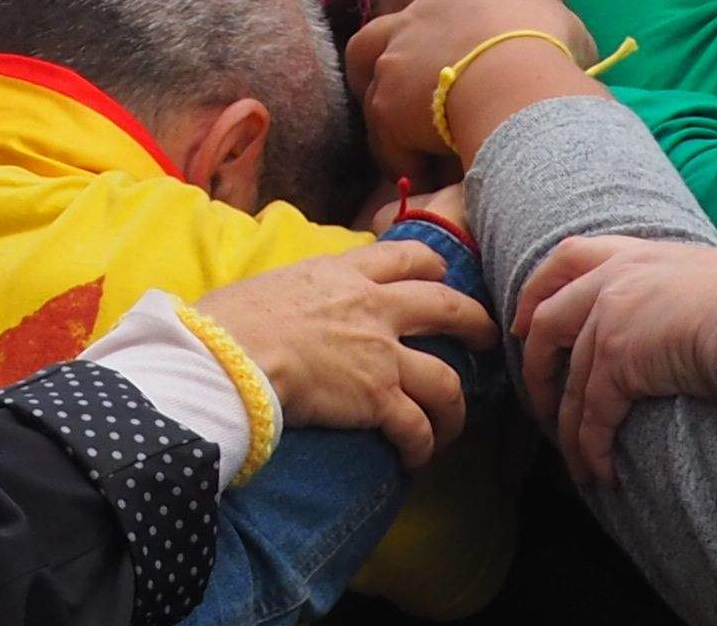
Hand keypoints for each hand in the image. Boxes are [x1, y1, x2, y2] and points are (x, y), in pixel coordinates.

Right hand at [189, 238, 491, 470]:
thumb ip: (300, 291)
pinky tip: (414, 459)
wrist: (231, 355)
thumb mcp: (272, 283)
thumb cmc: (232, 319)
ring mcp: (381, 354)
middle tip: (485, 339)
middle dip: (475, 324)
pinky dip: (421, 447)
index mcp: (343, 272)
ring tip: (450, 425)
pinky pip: (418, 429)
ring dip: (455, 409)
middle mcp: (373, 307)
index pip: (404, 256)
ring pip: (447, 381)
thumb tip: (291, 305)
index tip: (439, 279)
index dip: (430, 267)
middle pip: (448, 307)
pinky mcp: (379, 399)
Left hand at [340, 0, 590, 174]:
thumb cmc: (547, 52)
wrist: (517, 85)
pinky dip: (405, 158)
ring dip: (387, 115)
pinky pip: (388, 139)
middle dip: (371, 56)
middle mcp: (417, 21)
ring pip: (371, 86)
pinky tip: (428, 177)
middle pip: (374, 32)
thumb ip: (554, 38)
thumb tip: (564, 55)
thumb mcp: (565, 33)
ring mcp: (396, 62)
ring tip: (406, 142)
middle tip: (376, 78)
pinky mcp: (387, 106)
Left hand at [516, 237, 716, 489]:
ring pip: (569, 384)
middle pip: (548, 323)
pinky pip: (592, 416)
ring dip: (565, 427)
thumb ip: (681, 286)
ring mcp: (608, 322)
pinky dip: (590, 448)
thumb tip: (695, 307)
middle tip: (537, 398)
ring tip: (573, 459)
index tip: (525, 318)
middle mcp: (610, 283)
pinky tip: (600, 472)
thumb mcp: (709, 273)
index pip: (567, 258)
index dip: (538, 288)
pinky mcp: (617, 365)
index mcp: (632, 253)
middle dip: (536, 365)